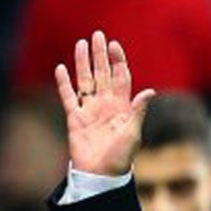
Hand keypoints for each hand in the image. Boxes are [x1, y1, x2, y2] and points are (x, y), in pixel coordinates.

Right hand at [54, 31, 155, 177]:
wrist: (101, 175)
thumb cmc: (120, 158)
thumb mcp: (133, 134)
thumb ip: (138, 111)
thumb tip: (150, 91)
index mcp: (122, 107)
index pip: (121, 78)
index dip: (118, 61)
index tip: (115, 45)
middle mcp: (106, 105)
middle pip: (102, 74)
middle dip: (100, 55)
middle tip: (98, 35)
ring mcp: (90, 110)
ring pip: (85, 80)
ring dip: (83, 62)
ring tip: (81, 43)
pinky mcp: (75, 118)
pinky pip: (68, 97)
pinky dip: (63, 83)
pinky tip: (60, 68)